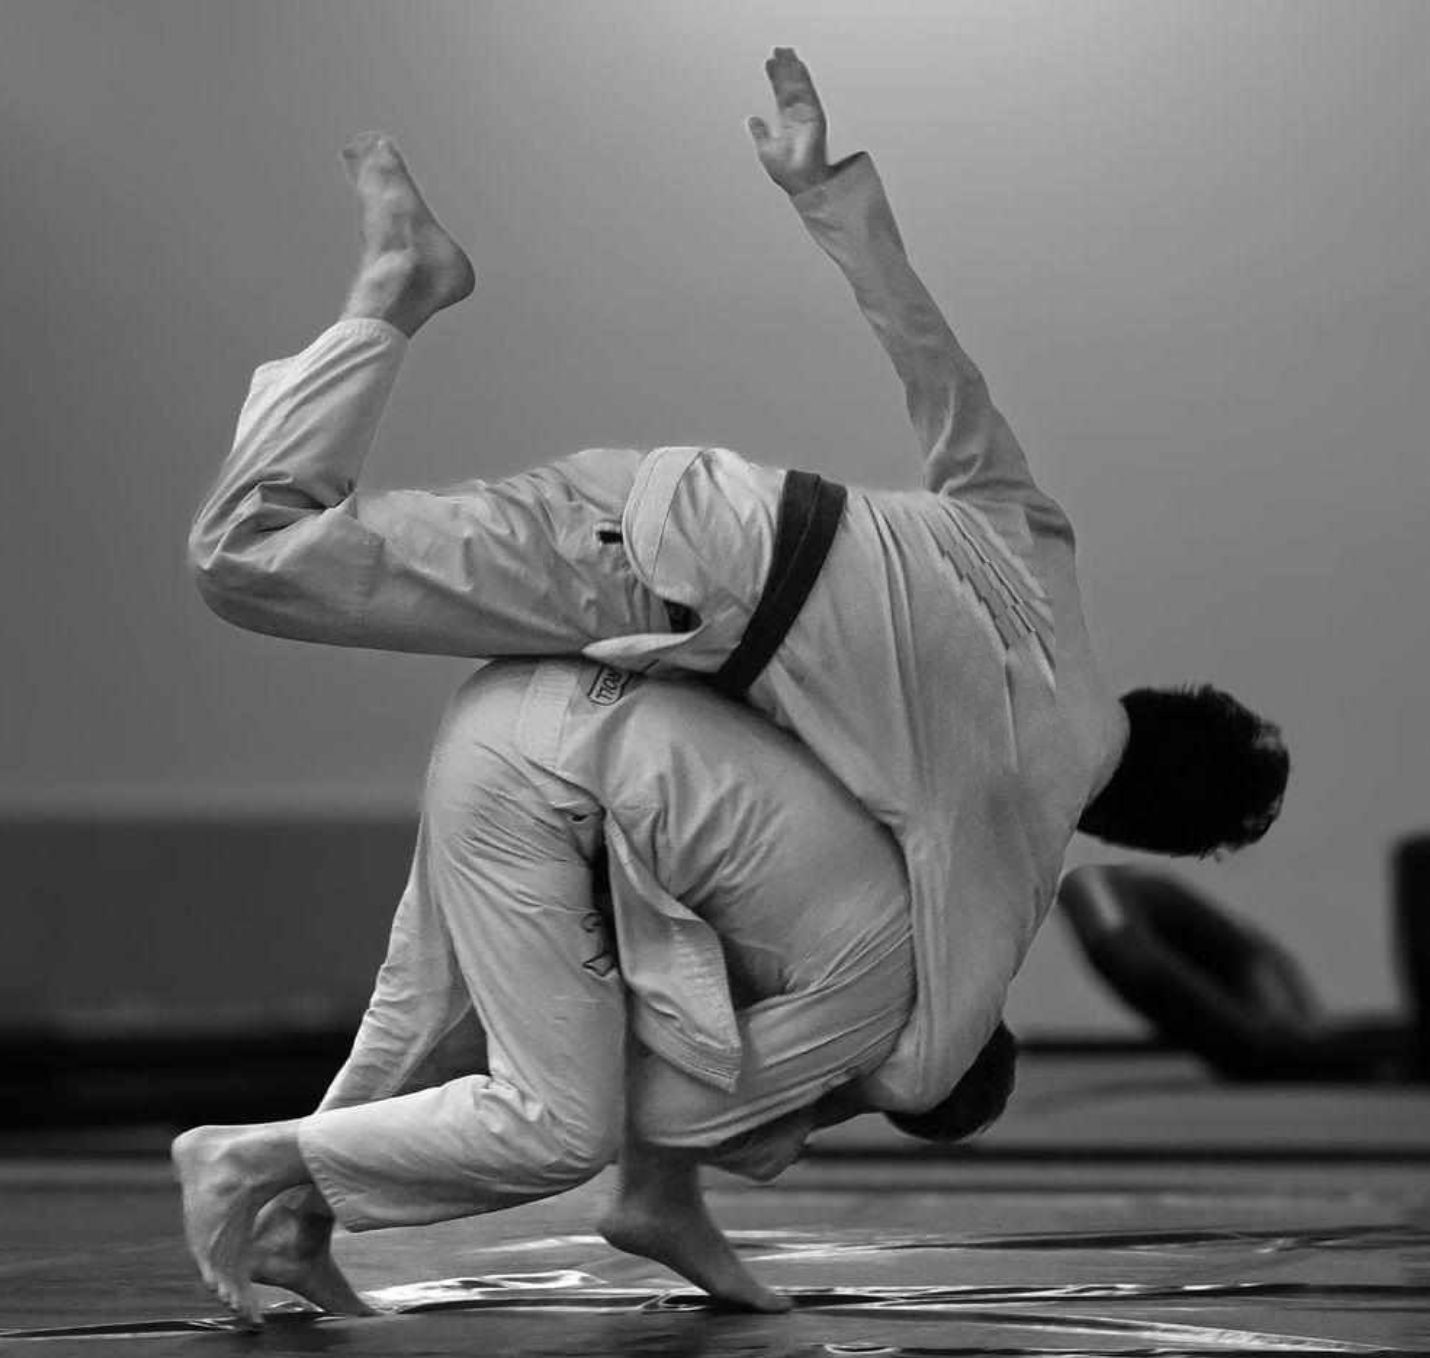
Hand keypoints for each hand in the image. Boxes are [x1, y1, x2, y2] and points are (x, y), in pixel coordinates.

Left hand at [748, 47, 832, 195]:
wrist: (800, 183)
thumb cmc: (787, 173)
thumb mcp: (765, 149)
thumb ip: (760, 132)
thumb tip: (752, 120)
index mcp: (787, 123)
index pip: (780, 95)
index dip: (775, 78)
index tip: (769, 63)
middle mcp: (798, 116)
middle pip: (789, 86)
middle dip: (784, 68)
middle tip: (778, 49)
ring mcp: (806, 115)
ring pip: (798, 85)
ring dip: (793, 68)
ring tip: (786, 51)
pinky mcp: (814, 117)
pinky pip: (808, 92)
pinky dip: (803, 79)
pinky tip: (798, 65)